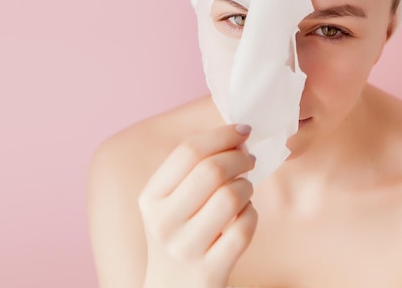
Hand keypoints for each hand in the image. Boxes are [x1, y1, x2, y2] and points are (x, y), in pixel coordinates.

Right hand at [138, 124, 256, 287]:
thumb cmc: (177, 237)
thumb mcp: (167, 205)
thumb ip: (190, 172)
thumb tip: (234, 136)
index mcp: (150, 198)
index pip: (187, 152)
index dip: (220, 135)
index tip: (242, 130)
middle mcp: (163, 222)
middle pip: (210, 170)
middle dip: (239, 157)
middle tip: (249, 158)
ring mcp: (186, 248)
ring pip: (230, 197)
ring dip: (246, 186)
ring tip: (244, 189)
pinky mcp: (210, 271)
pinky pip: (243, 229)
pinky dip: (251, 215)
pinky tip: (245, 214)